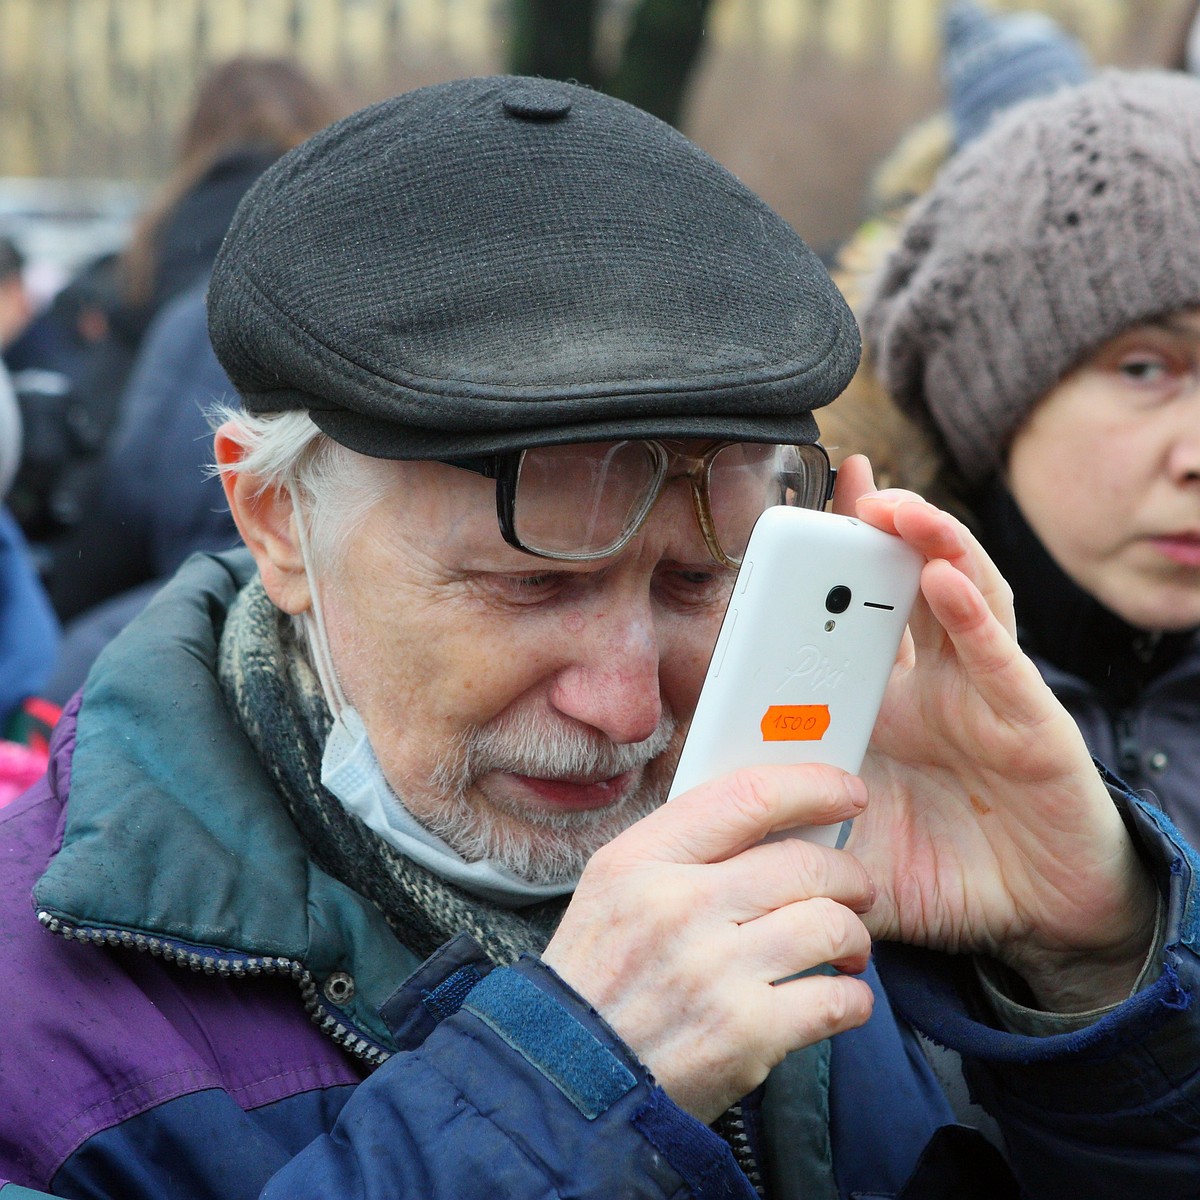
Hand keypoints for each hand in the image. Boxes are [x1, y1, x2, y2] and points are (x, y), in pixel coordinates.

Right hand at [542, 763, 874, 1122]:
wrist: (570, 1077)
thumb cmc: (600, 975)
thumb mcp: (613, 885)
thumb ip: (681, 846)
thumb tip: (773, 817)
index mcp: (642, 860)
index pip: (747, 797)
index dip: (813, 786)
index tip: (846, 792)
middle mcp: (678, 906)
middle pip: (804, 862)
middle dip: (848, 874)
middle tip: (853, 887)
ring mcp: (714, 971)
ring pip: (830, 925)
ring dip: (854, 934)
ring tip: (846, 946)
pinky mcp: (745, 1034)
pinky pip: (837, 999)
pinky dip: (853, 997)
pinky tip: (839, 995)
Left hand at [833, 456, 1156, 1010]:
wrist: (1038, 919)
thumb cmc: (945, 871)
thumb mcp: (847, 843)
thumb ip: (787, 821)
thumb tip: (707, 811)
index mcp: (889, 702)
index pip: (856, 617)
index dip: (831, 568)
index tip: (795, 517)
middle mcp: (940, 684)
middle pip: (911, 584)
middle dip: (885, 527)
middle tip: (851, 478)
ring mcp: (987, 696)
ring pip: (964, 598)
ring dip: (931, 545)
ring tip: (891, 505)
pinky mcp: (1031, 727)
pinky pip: (999, 662)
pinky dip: (972, 618)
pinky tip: (941, 579)